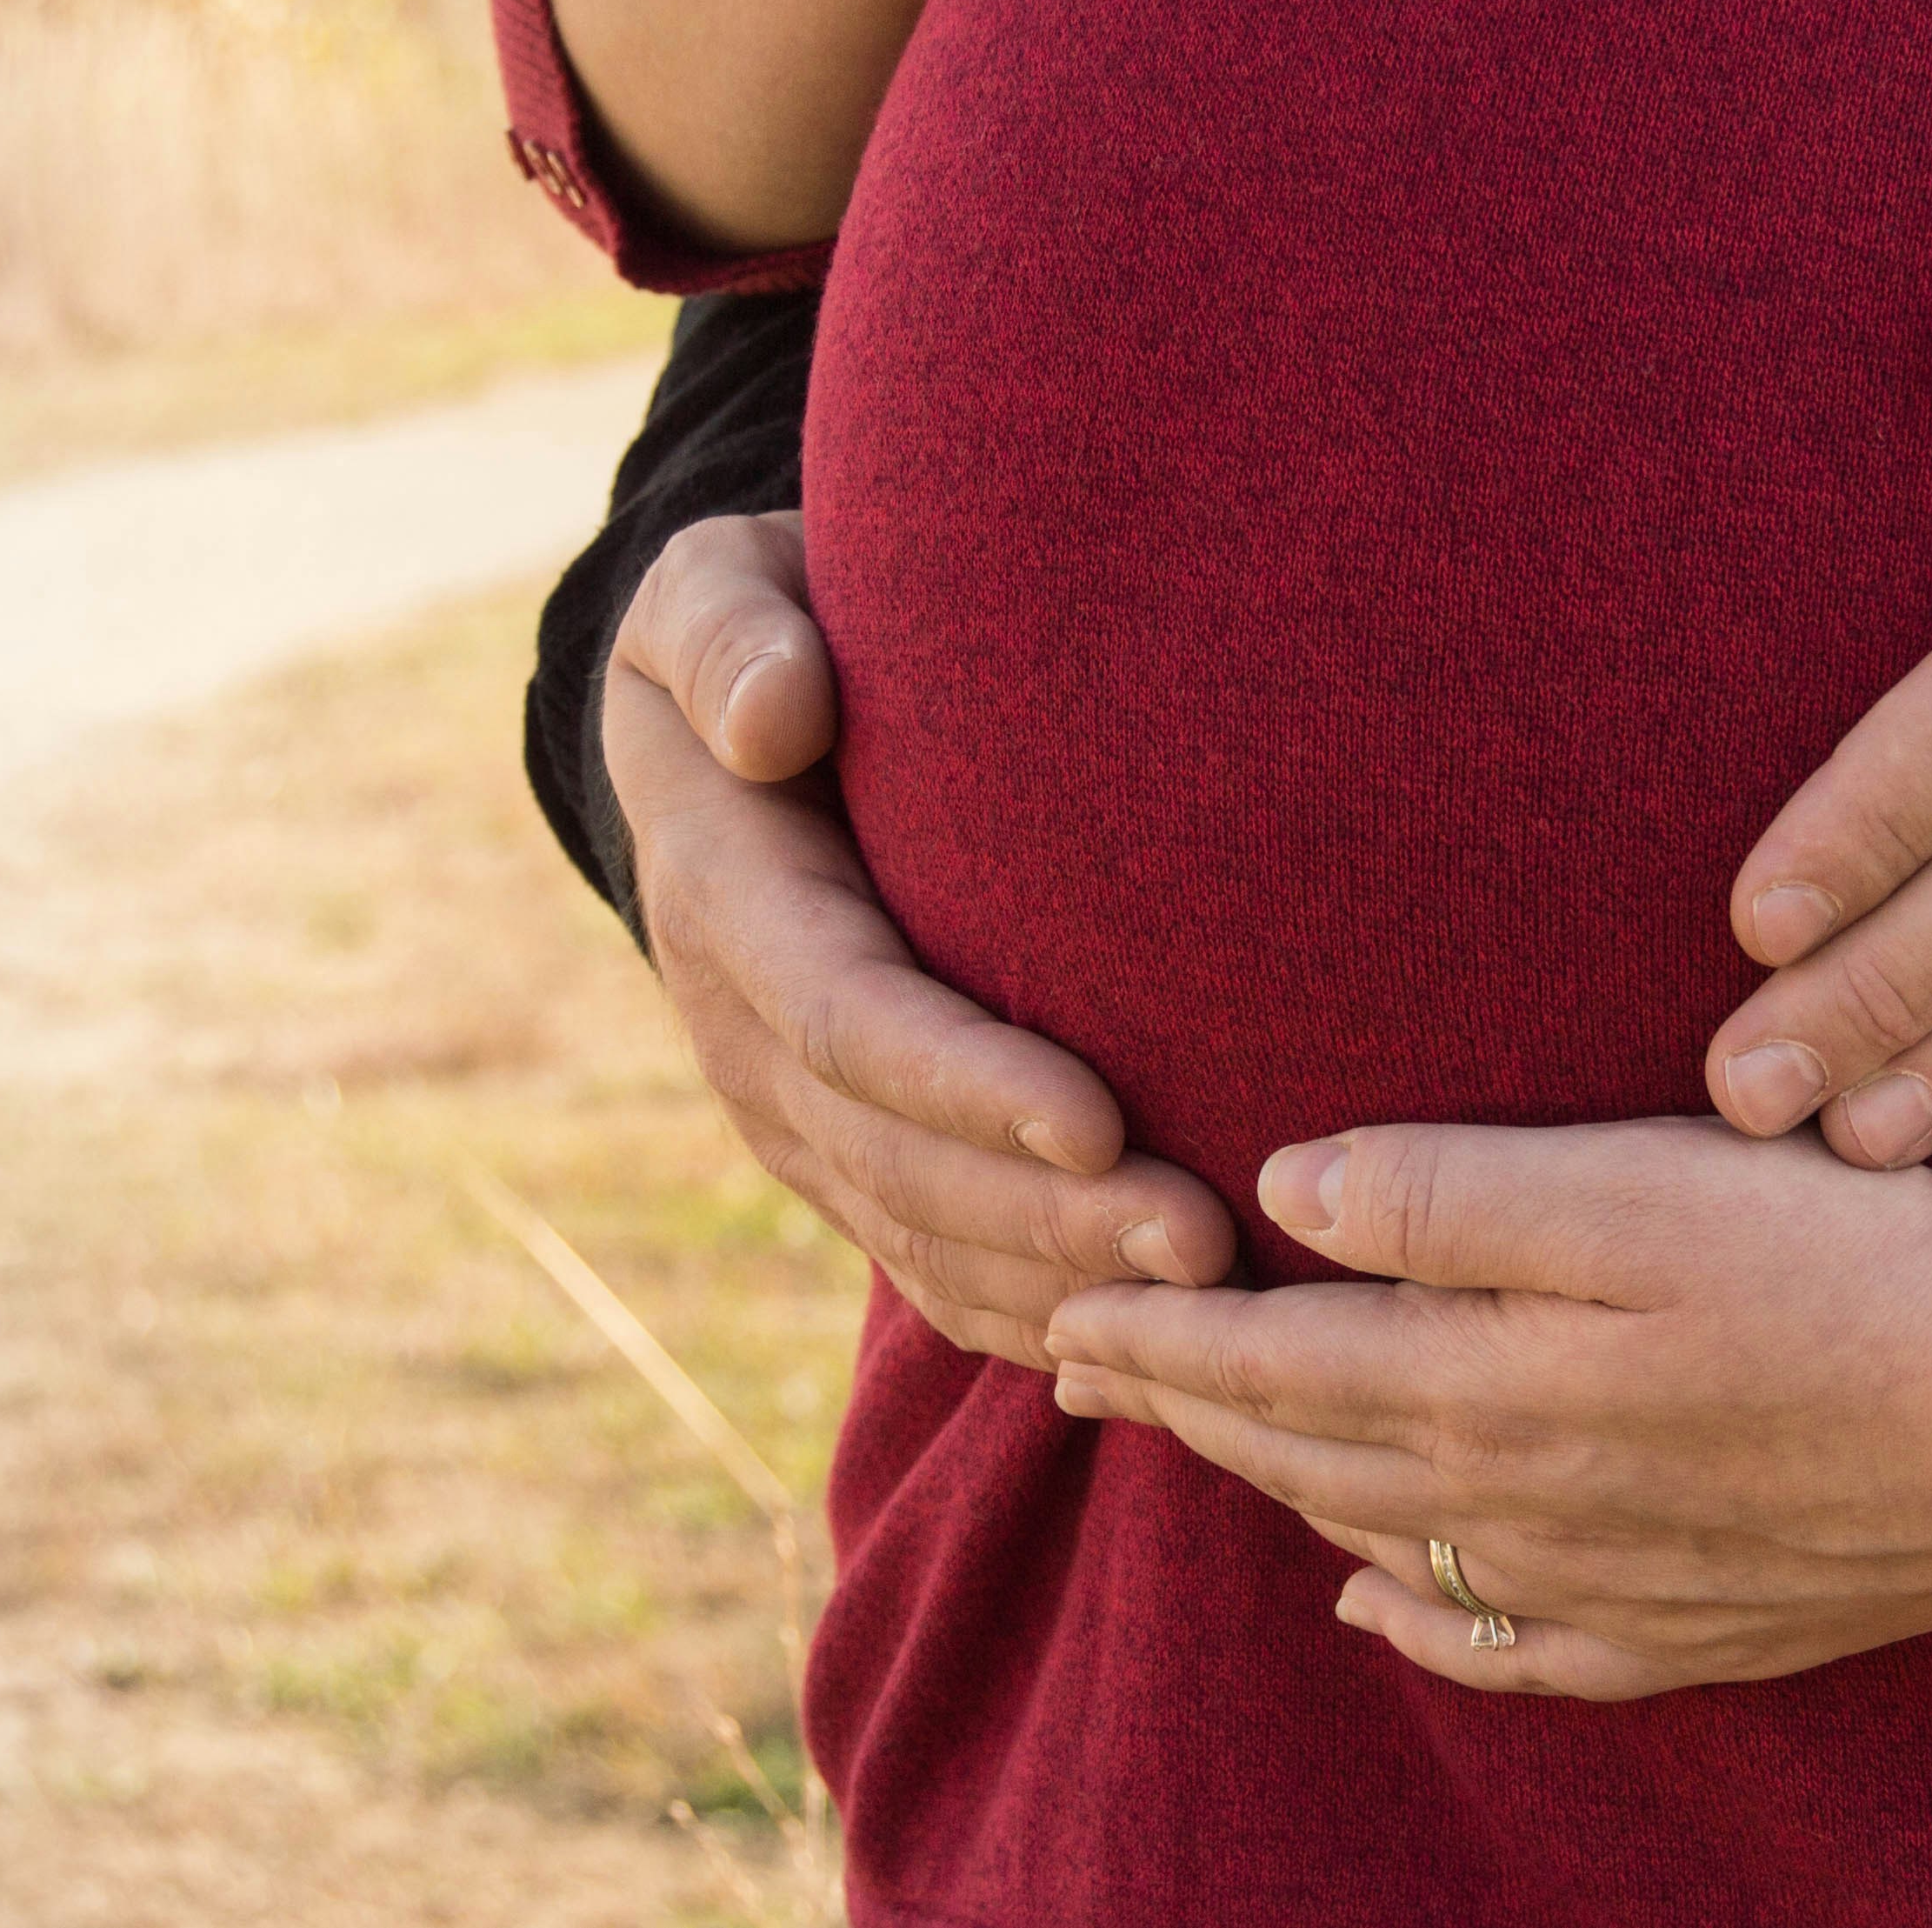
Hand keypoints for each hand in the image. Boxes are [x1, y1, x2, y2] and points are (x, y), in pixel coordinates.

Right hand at [607, 511, 1238, 1362]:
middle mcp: (749, 1033)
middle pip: (902, 1160)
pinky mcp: (852, 1155)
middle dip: (1049, 1216)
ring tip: (1217, 1301)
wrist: (743, 716)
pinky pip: (932, 1265)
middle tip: (1206, 1241)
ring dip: (1063, 1281)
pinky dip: (1032, 1316)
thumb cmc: (770, 626)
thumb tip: (777, 718)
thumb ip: (730, 631)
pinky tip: (1152, 1344)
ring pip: (924, 1236)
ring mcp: (797, 1115)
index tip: (1095, 1120)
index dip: (963, 1083)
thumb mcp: (714, 588)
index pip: (846, 1016)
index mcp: (727, 898)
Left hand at [1042, 1118, 1931, 1698]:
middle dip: (1187, 1410)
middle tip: (1080, 1372)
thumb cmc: (1858, 1268)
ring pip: (1388, 1543)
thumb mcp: (1645, 1186)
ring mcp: (1608, 1579)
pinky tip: (1380, 1610)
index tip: (1062, 1311)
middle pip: (1307, 1458)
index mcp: (1488, 1385)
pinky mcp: (1699, 1621)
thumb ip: (1453, 1196)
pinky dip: (1421, 1623)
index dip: (1160, 1338)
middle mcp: (1520, 1503)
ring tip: (1208, 1452)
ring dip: (1279, 1494)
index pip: (1271, 1364)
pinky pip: (1511, 1643)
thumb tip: (1282, 1194)